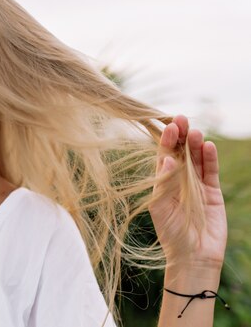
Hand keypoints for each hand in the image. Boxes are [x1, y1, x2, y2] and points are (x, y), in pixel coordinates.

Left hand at [149, 115, 226, 268]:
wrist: (193, 256)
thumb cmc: (171, 233)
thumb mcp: (161, 207)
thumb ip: (163, 183)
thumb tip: (166, 160)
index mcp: (162, 182)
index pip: (163, 157)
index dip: (165, 142)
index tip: (168, 126)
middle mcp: (178, 180)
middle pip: (180, 153)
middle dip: (180, 136)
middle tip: (181, 119)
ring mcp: (196, 185)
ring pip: (196, 159)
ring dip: (195, 144)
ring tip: (195, 130)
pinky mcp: (212, 193)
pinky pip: (211, 171)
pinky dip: (210, 159)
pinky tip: (208, 146)